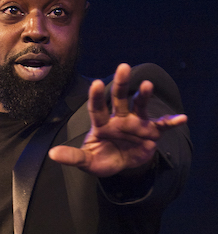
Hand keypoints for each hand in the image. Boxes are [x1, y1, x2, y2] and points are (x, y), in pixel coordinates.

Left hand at [48, 63, 187, 177]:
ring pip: (140, 106)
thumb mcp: (87, 161)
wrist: (123, 165)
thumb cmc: (102, 159)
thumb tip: (52, 155)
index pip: (97, 108)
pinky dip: (171, 122)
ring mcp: (136, 124)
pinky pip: (162, 126)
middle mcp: (119, 119)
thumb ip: (72, 157)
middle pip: (119, 99)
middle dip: (121, 84)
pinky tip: (181, 118)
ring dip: (144, 96)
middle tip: (124, 67)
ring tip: (147, 85)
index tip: (96, 83)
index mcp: (101, 124)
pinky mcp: (151, 132)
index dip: (97, 96)